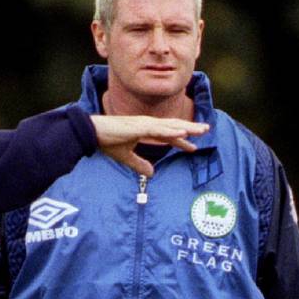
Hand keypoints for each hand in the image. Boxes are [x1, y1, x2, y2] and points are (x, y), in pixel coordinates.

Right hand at [89, 115, 208, 176]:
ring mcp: (144, 124)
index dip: (181, 140)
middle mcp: (147, 124)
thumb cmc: (107, 141)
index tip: (193, 146)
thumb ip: (139, 164)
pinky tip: (183, 132)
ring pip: (170, 126)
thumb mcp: (126, 157)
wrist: (93, 133)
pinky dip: (172, 131)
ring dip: (187, 127)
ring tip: (201, 130)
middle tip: (206, 130)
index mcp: (145, 129)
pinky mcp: (139, 127)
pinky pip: (159, 130)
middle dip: (190, 128)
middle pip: (173, 126)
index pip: (167, 134)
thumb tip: (152, 173)